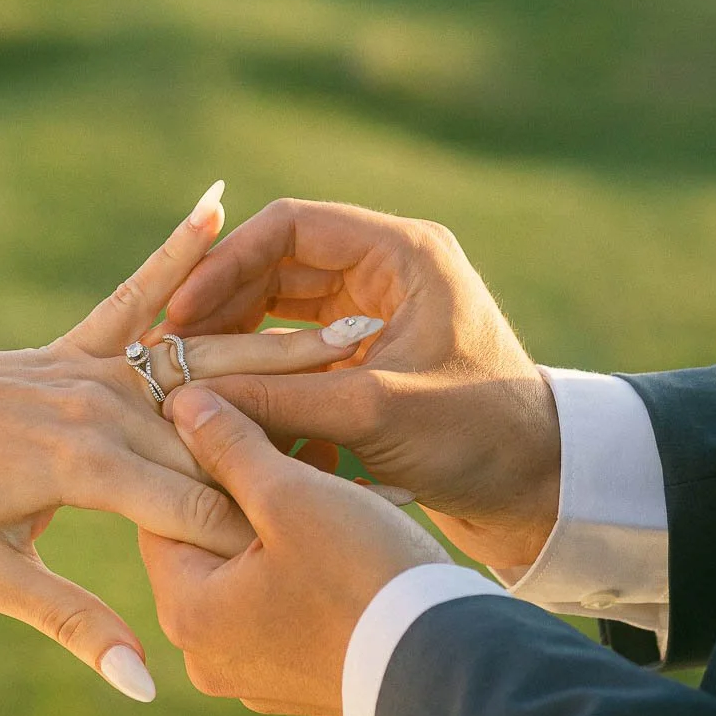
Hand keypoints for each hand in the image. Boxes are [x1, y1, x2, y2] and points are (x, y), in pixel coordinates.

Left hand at [0, 184, 380, 700]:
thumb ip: (73, 624)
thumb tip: (142, 683)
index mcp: (81, 464)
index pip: (195, 502)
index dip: (265, 524)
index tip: (344, 531)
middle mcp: (95, 401)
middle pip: (220, 423)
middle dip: (306, 423)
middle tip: (395, 404)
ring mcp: (88, 361)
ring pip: (203, 355)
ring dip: (283, 341)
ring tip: (359, 322)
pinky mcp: (74, 339)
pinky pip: (136, 293)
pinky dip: (176, 250)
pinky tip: (219, 203)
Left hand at [139, 386, 449, 715]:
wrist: (450, 671)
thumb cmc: (361, 575)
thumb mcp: (290, 494)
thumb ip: (230, 445)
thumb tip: (181, 403)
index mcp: (188, 613)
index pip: (163, 513)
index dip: (199, 456)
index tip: (240, 418)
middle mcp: (209, 655)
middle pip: (211, 542)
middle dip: (255, 483)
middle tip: (296, 436)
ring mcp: (258, 674)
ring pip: (256, 568)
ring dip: (289, 514)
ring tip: (333, 464)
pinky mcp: (304, 680)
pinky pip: (290, 603)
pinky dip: (312, 558)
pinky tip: (354, 514)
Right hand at [163, 199, 561, 572]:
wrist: (546, 488)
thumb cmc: (480, 436)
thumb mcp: (375, 412)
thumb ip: (282, 399)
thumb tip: (186, 400)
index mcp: (402, 253)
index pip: (291, 227)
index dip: (227, 264)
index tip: (181, 311)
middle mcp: (388, 272)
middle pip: (278, 265)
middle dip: (222, 305)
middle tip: (170, 350)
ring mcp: (379, 314)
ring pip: (283, 308)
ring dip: (237, 340)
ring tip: (188, 376)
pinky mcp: (371, 358)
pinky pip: (299, 348)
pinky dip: (265, 372)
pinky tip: (228, 404)